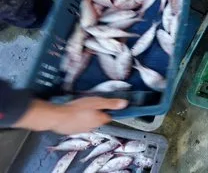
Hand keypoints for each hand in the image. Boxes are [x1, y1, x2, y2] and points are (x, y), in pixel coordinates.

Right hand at [13, 97, 127, 134]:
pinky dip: (76, 120)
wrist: (57, 117)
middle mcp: (92, 128)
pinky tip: (72, 114)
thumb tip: (125, 104)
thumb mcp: (97, 102)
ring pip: (88, 123)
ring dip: (86, 117)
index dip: (107, 110)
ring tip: (80, 109)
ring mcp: (81, 130)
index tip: (103, 104)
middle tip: (90, 105)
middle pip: (98, 120)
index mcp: (100, 121)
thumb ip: (111, 103)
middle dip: (96, 113)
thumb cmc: (78, 108)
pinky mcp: (71, 131)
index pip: (108, 116)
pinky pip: (78, 125)